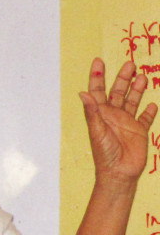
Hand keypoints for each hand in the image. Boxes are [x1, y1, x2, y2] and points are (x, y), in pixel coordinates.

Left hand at [79, 58, 156, 186]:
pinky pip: (145, 118)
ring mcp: (127, 123)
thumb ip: (92, 112)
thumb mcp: (97, 131)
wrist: (119, 173)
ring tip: (142, 76)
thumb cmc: (105, 154)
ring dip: (137, 89)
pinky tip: (151, 104)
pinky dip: (148, 111)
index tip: (98, 61)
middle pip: (118, 92)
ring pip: (133, 101)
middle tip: (130, 63)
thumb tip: (83, 93)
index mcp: (102, 115)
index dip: (97, 77)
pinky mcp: (139, 131)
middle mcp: (114, 116)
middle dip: (122, 78)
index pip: (98, 92)